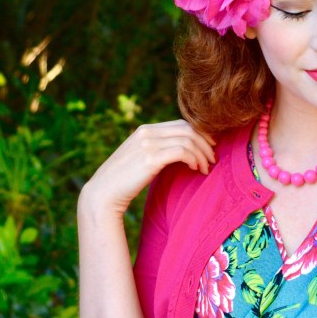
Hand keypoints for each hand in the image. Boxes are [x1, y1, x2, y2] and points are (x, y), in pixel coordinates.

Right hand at [80, 119, 215, 216]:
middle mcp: (147, 132)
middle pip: (188, 129)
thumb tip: (181, 154)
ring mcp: (148, 144)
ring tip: (206, 168)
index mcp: (145, 130)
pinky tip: (196, 169)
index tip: (209, 147)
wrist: (103, 194)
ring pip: (188, 140)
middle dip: (205, 143)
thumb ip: (157, 151)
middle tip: (213, 159)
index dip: (200, 134)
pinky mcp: (150, 158)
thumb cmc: (123, 181)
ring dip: (202, 154)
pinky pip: (182, 151)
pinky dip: (193, 159)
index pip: (181, 124)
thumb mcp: (140, 159)